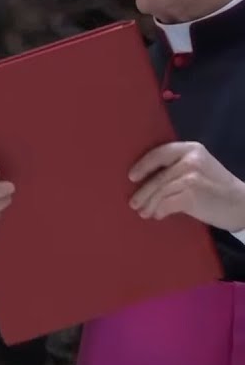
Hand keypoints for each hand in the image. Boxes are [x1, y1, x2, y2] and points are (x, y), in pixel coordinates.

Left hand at [129, 142, 244, 231]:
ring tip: (143, 212)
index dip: (143, 165)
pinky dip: (160, 210)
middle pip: (158, 177)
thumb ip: (177, 167)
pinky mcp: (192, 194)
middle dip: (143, 192)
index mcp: (191, 149)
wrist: (243, 204)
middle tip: (133, 203)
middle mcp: (190, 160)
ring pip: (160, 191)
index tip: (131, 177)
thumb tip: (145, 178)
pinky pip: (167, 203)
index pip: (159, 153)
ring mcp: (191, 177)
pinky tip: (157, 215)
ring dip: (149, 204)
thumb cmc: (217, 188)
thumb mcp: (199, 168)